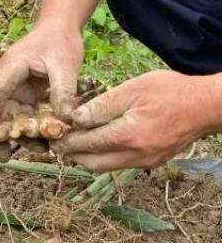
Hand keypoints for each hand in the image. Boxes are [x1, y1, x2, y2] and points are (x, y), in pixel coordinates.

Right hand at [0, 20, 82, 160]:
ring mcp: (13, 89)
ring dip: (17, 135)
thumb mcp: (65, 64)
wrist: (59, 27)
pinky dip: (29, 129)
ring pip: (7, 118)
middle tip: (5, 157)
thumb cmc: (60, 41)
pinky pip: (21, 116)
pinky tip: (44, 140)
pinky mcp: (23, 94)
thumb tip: (66, 120)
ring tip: (40, 150)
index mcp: (10, 70)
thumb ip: (63, 91)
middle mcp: (6, 81)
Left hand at [51, 70, 219, 172]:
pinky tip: (97, 139)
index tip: (52, 133)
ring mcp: (145, 161)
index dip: (66, 139)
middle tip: (58, 138)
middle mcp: (136, 155)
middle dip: (72, 152)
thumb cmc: (170, 91)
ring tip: (74, 138)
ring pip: (105, 166)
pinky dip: (104, 155)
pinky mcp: (152, 161)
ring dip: (87, 156)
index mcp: (128, 136)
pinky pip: (119, 163)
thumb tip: (75, 118)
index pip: (86, 144)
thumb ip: (101, 106)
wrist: (205, 105)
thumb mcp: (132, 90)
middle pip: (92, 163)